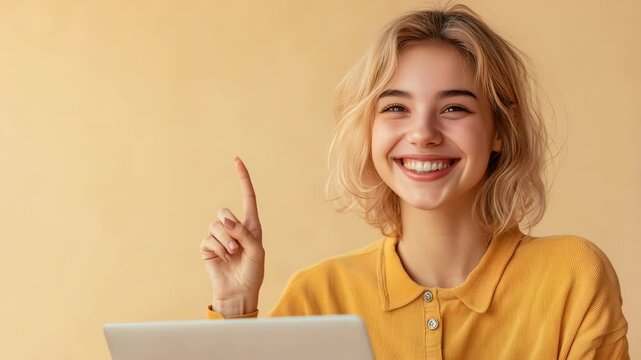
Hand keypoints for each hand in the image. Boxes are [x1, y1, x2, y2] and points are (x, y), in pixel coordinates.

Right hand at [200, 157, 264, 315]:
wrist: (239, 291)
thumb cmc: (252, 272)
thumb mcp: (256, 251)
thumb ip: (244, 233)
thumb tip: (225, 220)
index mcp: (250, 225)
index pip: (247, 196)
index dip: (243, 179)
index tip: (237, 161)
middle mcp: (234, 227)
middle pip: (224, 211)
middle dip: (231, 228)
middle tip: (238, 246)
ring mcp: (219, 236)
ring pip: (216, 225)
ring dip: (226, 242)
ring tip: (233, 255)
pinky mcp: (207, 246)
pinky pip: (209, 238)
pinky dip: (218, 248)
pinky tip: (224, 258)